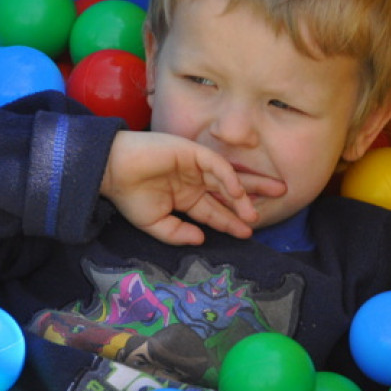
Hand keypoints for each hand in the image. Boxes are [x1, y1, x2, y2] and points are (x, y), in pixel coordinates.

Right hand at [101, 131, 282, 244]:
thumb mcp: (154, 224)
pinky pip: (216, 166)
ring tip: (257, 210)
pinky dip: (228, 178)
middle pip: (230, 190)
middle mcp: (194, 180)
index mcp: (186, 196)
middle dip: (252, 197)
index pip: (216, 210)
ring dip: (244, 194)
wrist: (110, 171)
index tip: (248, 232)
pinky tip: (237, 193)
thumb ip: (178, 234)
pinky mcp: (191, 152)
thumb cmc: (128, 196)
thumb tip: (202, 238)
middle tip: (280, 200)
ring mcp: (194, 165)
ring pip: (227, 179)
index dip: (231, 221)